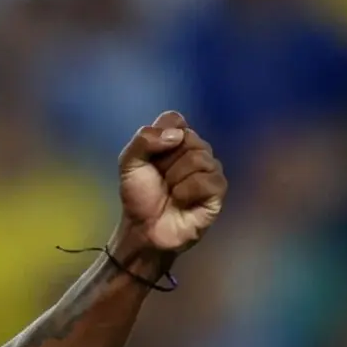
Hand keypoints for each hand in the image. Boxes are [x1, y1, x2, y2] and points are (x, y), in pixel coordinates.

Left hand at [115, 111, 226, 253]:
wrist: (144, 227)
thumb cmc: (139, 194)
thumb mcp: (129, 162)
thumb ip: (144, 139)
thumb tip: (177, 135)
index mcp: (175, 140)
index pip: (175, 119)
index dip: (160, 136)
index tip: (150, 156)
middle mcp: (196, 151)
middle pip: (189, 137)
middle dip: (166, 161)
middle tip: (160, 178)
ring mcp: (210, 170)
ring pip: (199, 158)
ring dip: (175, 178)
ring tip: (170, 191)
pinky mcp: (218, 191)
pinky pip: (207, 180)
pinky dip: (187, 190)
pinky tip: (181, 200)